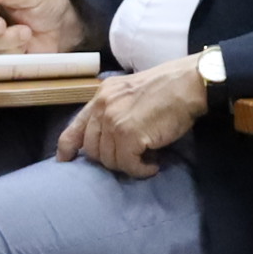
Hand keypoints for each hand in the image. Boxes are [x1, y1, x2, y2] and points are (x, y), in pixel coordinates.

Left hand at [58, 56, 204, 178]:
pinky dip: (141, 170)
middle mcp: (103, 108)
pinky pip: (128, 165)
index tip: (65, 160)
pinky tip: (152, 165)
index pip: (74, 127)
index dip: (67, 148)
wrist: (187, 83)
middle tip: (131, 157)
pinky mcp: (129, 135)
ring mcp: (114, 121)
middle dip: (110, 159)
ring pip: (109, 160)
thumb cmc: (167, 88)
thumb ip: (114, 110)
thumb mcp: (129, 92)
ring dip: (128, 165)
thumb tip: (109, 137)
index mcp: (101, 97)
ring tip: (146, 159)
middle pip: (92, 150)